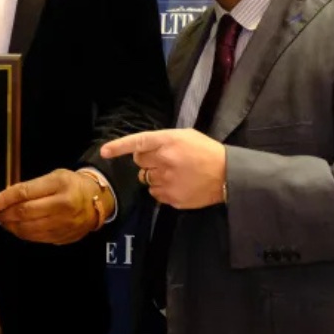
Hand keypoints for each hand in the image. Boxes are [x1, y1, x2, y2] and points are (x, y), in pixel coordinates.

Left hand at [0, 168, 107, 244]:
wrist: (97, 200)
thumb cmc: (71, 184)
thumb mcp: (54, 177)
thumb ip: (31, 187)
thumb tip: (5, 199)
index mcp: (59, 185)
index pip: (25, 193)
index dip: (4, 199)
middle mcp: (63, 206)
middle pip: (25, 213)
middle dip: (5, 214)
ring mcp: (64, 224)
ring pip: (29, 229)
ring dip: (11, 226)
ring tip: (4, 220)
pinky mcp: (64, 238)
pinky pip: (37, 238)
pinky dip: (23, 234)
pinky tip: (17, 228)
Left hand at [99, 129, 225, 208]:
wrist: (228, 174)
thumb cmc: (206, 151)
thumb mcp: (185, 136)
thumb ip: (162, 140)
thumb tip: (142, 149)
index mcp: (168, 141)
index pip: (137, 142)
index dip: (118, 147)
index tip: (104, 152)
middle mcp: (164, 160)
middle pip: (139, 162)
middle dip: (147, 161)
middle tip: (163, 161)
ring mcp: (167, 181)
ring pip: (145, 179)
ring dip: (154, 176)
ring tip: (174, 174)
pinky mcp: (172, 198)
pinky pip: (154, 194)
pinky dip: (161, 190)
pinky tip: (177, 184)